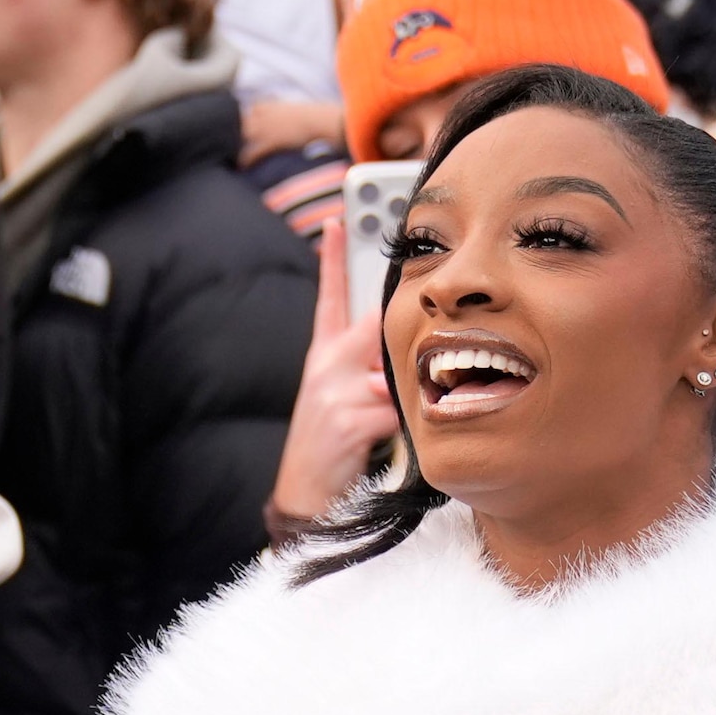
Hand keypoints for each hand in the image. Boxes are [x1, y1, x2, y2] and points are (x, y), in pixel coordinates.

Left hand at [239, 97, 345, 166]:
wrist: (321, 122)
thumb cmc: (316, 117)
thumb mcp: (298, 109)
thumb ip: (288, 112)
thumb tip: (292, 118)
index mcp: (270, 105)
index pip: (251, 110)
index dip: (247, 119)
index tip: (244, 126)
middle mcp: (264, 115)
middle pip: (240, 123)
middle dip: (236, 132)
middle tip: (232, 143)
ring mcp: (265, 128)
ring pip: (241, 136)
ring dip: (236, 146)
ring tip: (232, 156)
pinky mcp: (269, 142)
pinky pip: (251, 152)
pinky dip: (245, 159)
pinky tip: (242, 166)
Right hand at [268, 239, 401, 527]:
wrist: (305, 493)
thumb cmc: (333, 445)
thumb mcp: (342, 396)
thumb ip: (369, 368)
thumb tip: (411, 353)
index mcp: (323, 356)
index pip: (330, 298)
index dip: (333, 258)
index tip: (337, 221)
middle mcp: (325, 366)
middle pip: (373, 326)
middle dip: (396, 334)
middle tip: (404, 334)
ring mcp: (332, 391)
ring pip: (391, 373)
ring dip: (402, 396)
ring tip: (385, 418)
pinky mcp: (347, 418)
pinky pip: (394, 409)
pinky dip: (401, 425)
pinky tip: (384, 437)